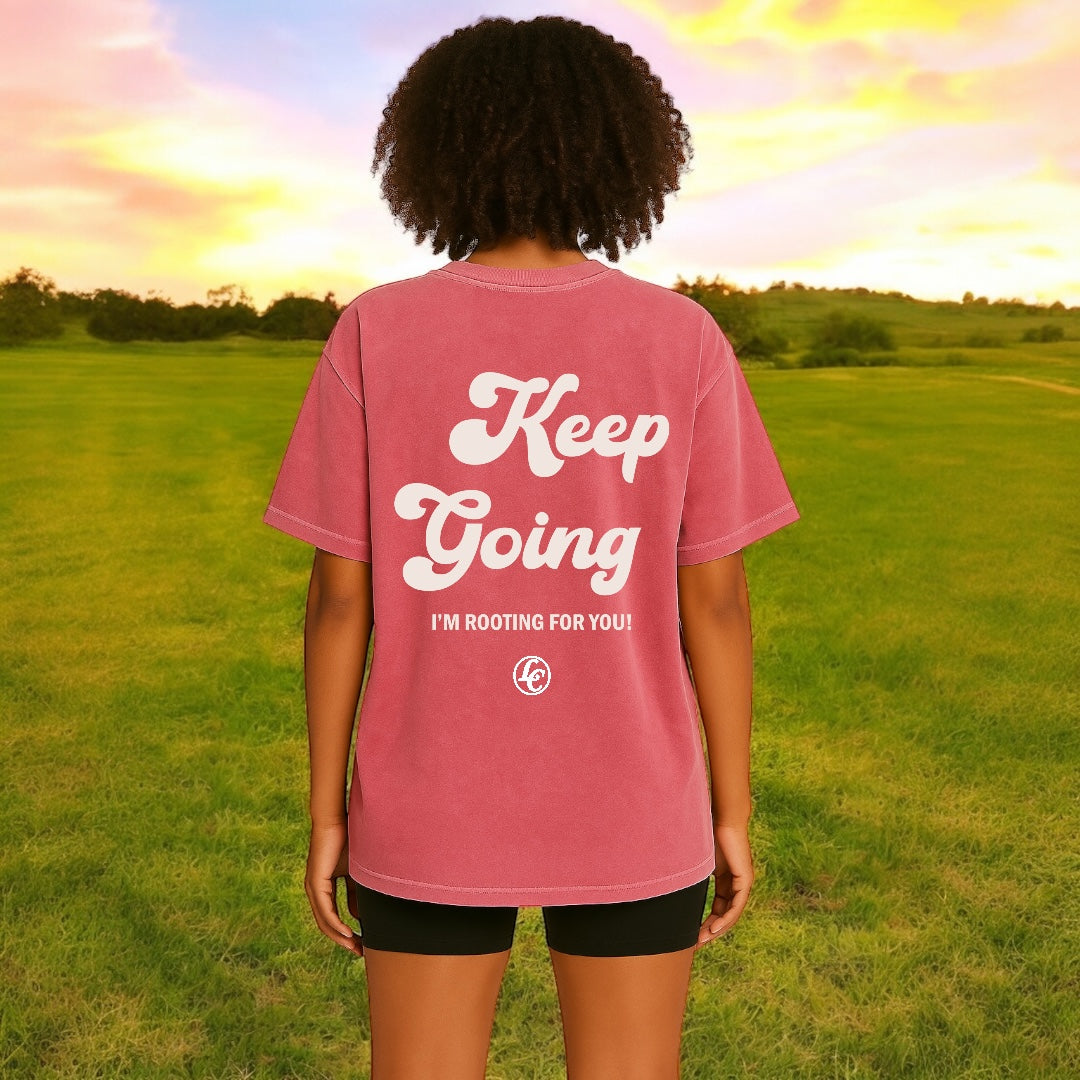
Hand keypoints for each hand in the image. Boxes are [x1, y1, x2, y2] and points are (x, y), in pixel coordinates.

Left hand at [305, 821, 363, 954]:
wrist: (336, 821)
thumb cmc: (347, 841)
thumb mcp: (355, 873)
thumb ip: (355, 894)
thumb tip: (358, 916)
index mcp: (323, 888)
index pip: (332, 917)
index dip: (345, 932)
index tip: (360, 943)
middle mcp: (314, 891)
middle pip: (326, 924)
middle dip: (343, 940)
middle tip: (359, 952)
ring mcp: (313, 887)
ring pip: (324, 920)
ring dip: (340, 936)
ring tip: (355, 947)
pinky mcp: (316, 883)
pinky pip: (325, 909)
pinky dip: (336, 923)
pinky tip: (348, 932)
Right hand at [695, 821, 753, 950]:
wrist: (724, 820)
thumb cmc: (709, 835)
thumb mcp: (698, 861)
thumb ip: (692, 873)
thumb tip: (669, 880)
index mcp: (726, 881)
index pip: (718, 908)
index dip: (706, 922)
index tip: (693, 934)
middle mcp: (737, 885)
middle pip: (725, 915)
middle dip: (710, 931)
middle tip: (696, 944)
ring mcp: (742, 883)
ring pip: (731, 914)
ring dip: (717, 929)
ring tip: (703, 939)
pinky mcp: (745, 880)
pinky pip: (736, 905)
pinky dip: (725, 918)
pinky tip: (714, 928)